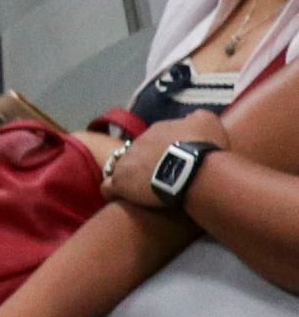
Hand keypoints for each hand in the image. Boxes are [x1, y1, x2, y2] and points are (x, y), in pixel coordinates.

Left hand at [104, 108, 227, 211]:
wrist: (195, 169)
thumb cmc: (205, 148)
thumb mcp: (208, 122)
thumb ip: (197, 118)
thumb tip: (190, 118)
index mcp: (157, 130)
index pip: (154, 139)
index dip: (161, 150)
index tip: (170, 160)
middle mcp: (138, 142)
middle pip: (138, 153)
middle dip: (146, 163)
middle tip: (159, 176)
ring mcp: (126, 162)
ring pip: (120, 168)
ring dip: (129, 177)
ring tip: (141, 189)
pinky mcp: (121, 182)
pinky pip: (108, 187)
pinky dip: (113, 192)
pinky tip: (122, 198)